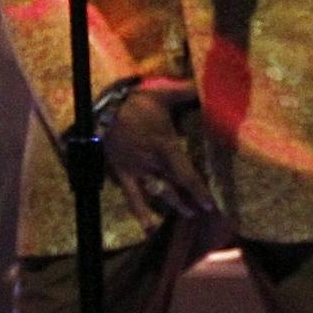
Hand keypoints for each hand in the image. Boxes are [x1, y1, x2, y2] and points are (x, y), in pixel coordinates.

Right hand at [102, 77, 214, 228]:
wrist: (101, 109)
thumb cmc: (134, 102)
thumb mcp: (164, 93)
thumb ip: (188, 90)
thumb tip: (209, 83)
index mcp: (165, 147)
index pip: (186, 174)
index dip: (199, 190)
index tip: (212, 203)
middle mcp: (153, 163)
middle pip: (176, 186)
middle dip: (192, 199)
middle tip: (207, 211)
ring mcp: (138, 170)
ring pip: (158, 193)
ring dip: (174, 205)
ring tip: (189, 215)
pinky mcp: (123, 173)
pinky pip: (132, 197)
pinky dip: (140, 214)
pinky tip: (148, 230)